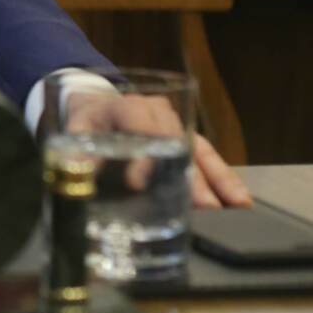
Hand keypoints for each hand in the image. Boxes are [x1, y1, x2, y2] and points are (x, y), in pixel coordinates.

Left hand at [65, 91, 251, 209]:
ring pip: (202, 149)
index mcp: (125, 105)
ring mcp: (177, 124)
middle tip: (205, 207)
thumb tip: (78, 171)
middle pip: (179, 140)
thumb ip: (76, 153)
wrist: (98, 106)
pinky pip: (209, 156)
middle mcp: (157, 111)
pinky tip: (238, 200)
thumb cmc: (88, 122)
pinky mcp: (187, 139)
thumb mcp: (74, 132)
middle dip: (193, 176)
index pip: (137, 123)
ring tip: (237, 205)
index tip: (138, 184)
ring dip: (219, 179)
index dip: (141, 153)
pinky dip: (224, 178)